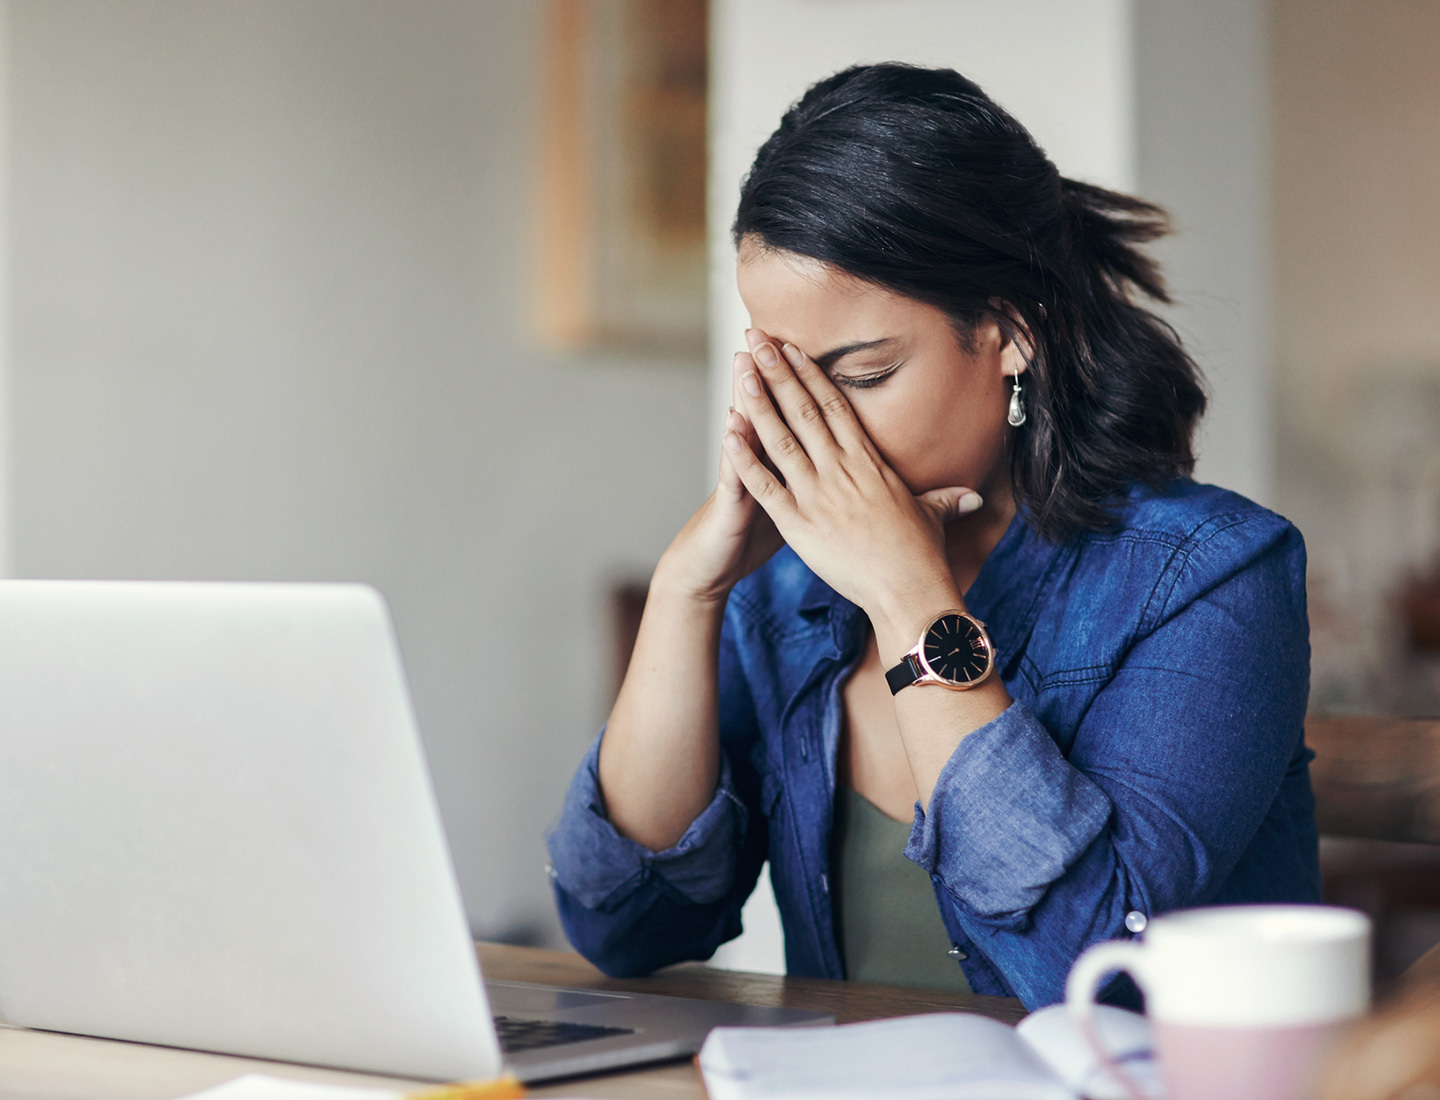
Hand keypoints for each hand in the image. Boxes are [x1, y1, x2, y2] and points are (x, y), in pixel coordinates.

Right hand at [653, 349, 784, 605]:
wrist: (706, 567)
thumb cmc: (746, 537)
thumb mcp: (784, 505)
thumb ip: (800, 479)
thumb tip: (828, 462)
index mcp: (778, 464)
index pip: (790, 416)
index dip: (797, 384)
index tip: (803, 346)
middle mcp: (757, 465)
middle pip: (768, 413)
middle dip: (770, 376)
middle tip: (769, 334)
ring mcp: (741, 482)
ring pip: (746, 435)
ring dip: (746, 400)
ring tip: (746, 364)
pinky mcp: (731, 507)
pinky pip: (735, 478)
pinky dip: (735, 453)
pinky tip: (731, 426)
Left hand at [724, 329, 980, 648]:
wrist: (909, 591)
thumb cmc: (921, 557)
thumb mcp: (933, 518)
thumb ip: (945, 500)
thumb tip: (974, 496)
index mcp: (869, 462)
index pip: (835, 406)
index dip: (811, 374)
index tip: (791, 349)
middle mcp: (842, 469)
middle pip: (804, 409)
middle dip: (777, 371)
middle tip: (755, 339)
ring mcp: (819, 495)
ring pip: (781, 438)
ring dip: (759, 401)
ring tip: (740, 369)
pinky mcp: (799, 524)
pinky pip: (766, 485)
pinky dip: (745, 459)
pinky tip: (728, 431)